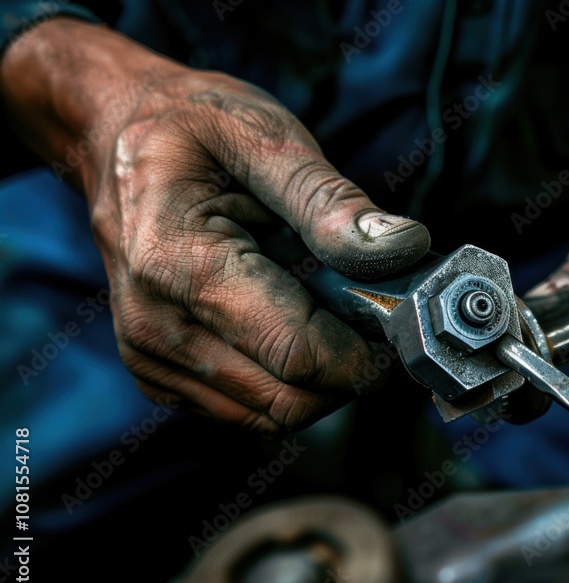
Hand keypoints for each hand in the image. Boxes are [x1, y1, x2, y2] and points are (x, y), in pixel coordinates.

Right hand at [1, 19, 430, 432]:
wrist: (109, 135)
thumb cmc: (190, 127)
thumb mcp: (264, 136)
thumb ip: (331, 201)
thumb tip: (403, 249)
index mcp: (179, 266)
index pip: (297, 354)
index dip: (365, 350)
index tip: (397, 314)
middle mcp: (156, 327)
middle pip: (290, 400)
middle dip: (348, 368)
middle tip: (367, 308)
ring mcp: (152, 358)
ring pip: (272, 415)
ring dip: (319, 377)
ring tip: (321, 305)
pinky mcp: (160, 374)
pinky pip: (248, 407)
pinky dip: (284, 378)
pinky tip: (285, 318)